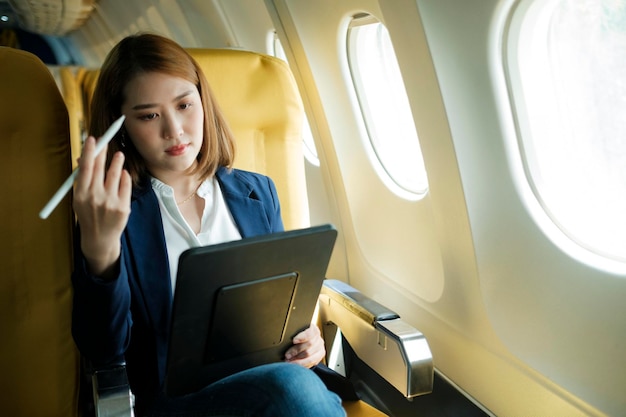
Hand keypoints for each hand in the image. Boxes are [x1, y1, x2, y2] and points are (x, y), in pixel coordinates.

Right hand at [73, 136, 131, 278]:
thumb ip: (83, 179)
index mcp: (80, 194)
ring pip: (116, 173)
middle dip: (103, 150)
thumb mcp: (80, 198)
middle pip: (100, 167)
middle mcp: (94, 197)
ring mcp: (110, 202)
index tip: (93, 139)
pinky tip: (123, 174)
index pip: (85, 167)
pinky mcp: (123, 207)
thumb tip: (85, 156)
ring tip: (119, 155)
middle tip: (106, 139)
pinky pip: (125, 184)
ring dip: (117, 161)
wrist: (99, 239)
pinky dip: (125, 176)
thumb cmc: (89, 214)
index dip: (89, 151)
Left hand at [284, 325, 324, 367]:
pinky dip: (302, 364)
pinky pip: (312, 362)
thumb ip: (293, 334)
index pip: (309, 332)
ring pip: (310, 355)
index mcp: (313, 329)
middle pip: (309, 344)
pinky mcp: (320, 355)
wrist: (305, 344)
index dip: (302, 337)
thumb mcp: (296, 333)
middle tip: (287, 355)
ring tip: (289, 361)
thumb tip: (285, 337)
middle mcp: (318, 338)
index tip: (294, 341)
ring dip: (298, 360)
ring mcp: (320, 347)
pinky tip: (295, 364)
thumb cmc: (298, 338)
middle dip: (296, 351)